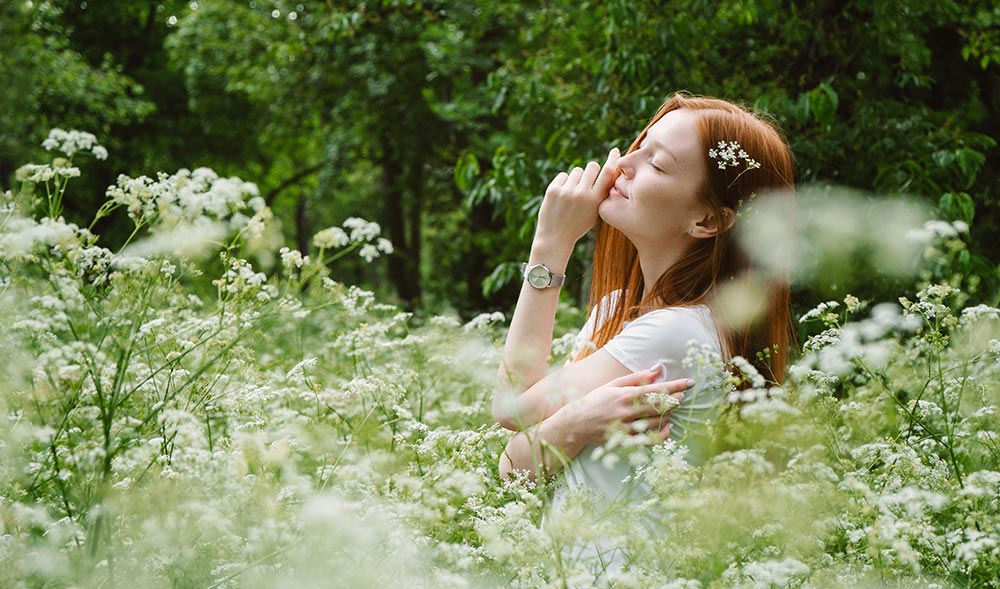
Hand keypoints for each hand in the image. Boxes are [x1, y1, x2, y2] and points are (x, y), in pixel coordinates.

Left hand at [535, 147, 620, 248]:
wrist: (555, 238)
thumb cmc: (578, 225)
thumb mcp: (595, 212)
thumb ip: (601, 193)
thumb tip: (607, 170)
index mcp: (596, 200)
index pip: (608, 173)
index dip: (613, 160)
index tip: (615, 151)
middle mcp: (582, 194)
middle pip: (592, 166)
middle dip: (591, 170)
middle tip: (587, 181)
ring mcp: (566, 191)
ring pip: (577, 171)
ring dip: (576, 179)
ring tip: (572, 195)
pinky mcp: (553, 190)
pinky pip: (563, 175)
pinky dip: (563, 183)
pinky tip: (561, 196)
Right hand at [561, 365, 691, 445]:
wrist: (577, 423)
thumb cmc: (596, 400)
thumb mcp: (613, 384)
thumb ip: (636, 377)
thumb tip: (657, 369)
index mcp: (624, 395)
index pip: (656, 389)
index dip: (675, 385)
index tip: (689, 382)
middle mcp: (627, 411)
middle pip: (659, 405)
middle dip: (675, 399)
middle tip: (682, 395)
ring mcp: (626, 427)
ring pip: (656, 421)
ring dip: (669, 414)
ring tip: (672, 408)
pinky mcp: (625, 440)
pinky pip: (650, 439)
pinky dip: (662, 433)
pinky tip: (667, 426)